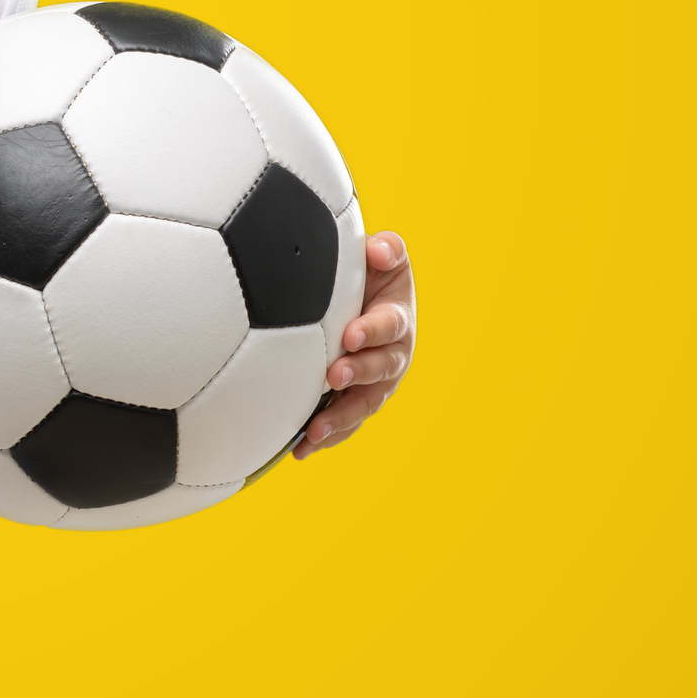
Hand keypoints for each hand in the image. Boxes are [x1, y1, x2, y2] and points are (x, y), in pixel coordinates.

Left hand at [294, 230, 414, 458]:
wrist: (359, 296)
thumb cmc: (367, 275)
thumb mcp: (383, 255)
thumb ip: (387, 249)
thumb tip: (378, 250)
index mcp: (396, 320)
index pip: (390, 325)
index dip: (373, 331)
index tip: (350, 335)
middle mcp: (391, 355)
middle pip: (381, 370)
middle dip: (358, 374)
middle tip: (333, 376)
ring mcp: (374, 383)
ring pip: (363, 404)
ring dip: (340, 418)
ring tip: (314, 430)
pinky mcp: (354, 400)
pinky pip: (344, 423)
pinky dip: (326, 436)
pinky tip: (300, 449)